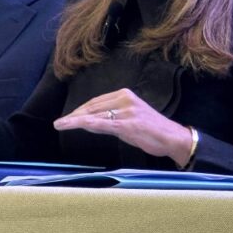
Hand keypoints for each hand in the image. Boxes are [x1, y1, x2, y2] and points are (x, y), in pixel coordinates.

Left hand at [53, 88, 195, 165]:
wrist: (172, 137)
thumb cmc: (152, 131)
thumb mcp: (130, 120)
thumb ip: (111, 119)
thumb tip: (89, 123)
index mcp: (125, 95)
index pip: (96, 101)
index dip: (80, 110)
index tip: (68, 118)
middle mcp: (125, 99)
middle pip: (93, 107)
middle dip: (74, 116)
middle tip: (60, 123)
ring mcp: (127, 111)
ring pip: (95, 115)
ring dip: (76, 120)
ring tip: (61, 124)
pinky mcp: (129, 124)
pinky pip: (104, 123)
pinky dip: (89, 124)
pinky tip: (77, 125)